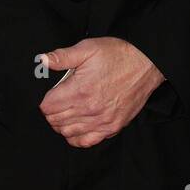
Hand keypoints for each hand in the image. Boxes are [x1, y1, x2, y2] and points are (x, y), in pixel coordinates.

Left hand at [38, 37, 165, 146]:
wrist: (147, 64)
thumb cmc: (118, 55)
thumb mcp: (88, 48)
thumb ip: (63, 56)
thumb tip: (42, 60)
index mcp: (80, 90)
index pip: (47, 107)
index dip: (45, 100)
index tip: (51, 94)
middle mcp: (89, 109)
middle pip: (55, 121)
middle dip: (52, 112)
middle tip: (58, 101)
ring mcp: (102, 121)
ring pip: (68, 133)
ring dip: (62, 124)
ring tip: (66, 112)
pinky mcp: (113, 127)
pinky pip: (86, 141)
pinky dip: (77, 137)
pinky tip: (78, 126)